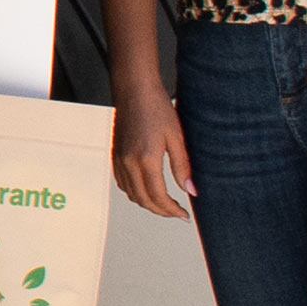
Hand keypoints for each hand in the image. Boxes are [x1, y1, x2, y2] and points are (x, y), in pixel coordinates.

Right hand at [113, 93, 196, 217]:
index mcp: (146, 160)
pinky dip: (134, 192)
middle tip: (177, 213)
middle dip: (161, 211)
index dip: (172, 210)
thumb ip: (183, 167)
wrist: (134, 90)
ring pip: (131, 194)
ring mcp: (119, 159)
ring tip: (165, 204)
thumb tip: (191, 190)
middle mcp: (128, 163)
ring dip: (147, 203)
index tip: (183, 215)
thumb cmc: (156, 108)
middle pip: (143, 200)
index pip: (158, 197)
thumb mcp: (177, 138)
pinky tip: (147, 189)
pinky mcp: (115, 154)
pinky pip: (122, 182)